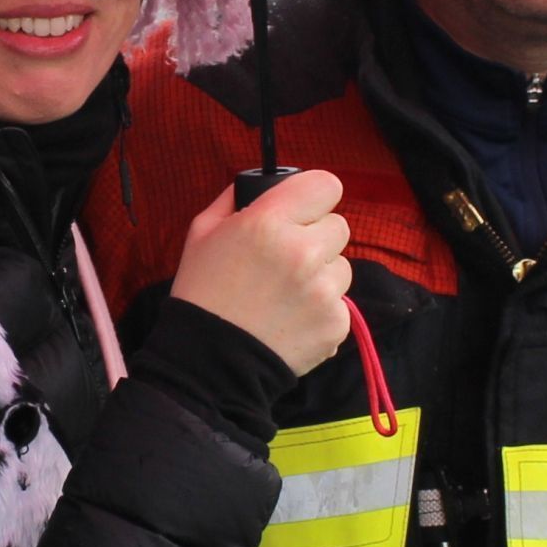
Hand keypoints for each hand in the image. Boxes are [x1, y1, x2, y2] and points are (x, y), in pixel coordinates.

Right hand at [169, 170, 352, 376]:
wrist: (210, 363)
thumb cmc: (203, 292)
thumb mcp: (203, 231)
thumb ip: (236, 198)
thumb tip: (265, 184)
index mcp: (269, 222)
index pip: (326, 184)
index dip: (314, 195)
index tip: (303, 208)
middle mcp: (303, 252)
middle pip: (339, 225)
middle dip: (316, 236)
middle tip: (288, 257)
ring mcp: (323, 290)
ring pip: (343, 265)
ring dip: (322, 274)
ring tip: (287, 293)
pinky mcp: (336, 323)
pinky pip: (341, 302)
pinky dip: (322, 309)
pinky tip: (292, 319)